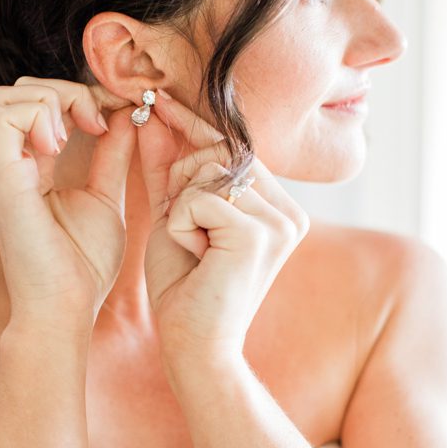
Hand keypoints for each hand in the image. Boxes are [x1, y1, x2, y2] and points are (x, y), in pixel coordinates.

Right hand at [0, 77, 136, 327]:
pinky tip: (62, 145)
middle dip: (68, 91)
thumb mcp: (104, 196)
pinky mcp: (0, 177)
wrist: (65, 308)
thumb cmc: (82, 265)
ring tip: (82, 130)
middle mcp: (7, 162)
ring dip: (54, 99)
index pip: (42, 103)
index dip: (82, 95)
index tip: (118, 113)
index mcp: (28, 165)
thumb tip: (123, 116)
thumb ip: (110, 155)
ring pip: (9, 95)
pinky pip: (4, 117)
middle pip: (22, 90)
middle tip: (101, 121)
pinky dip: (39, 115)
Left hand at [135, 93, 308, 364]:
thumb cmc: (185, 290)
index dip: (195, 125)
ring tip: (195, 249)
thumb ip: (170, 169)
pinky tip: (196, 257)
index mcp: (279, 209)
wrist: (195, 347)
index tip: (158, 100)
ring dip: (181, 208)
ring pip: (209, 171)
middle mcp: (290, 212)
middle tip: (186, 232)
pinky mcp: (261, 233)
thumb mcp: (175, 218)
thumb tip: (156, 116)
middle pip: (221, 153)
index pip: (236, 149)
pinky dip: (181, 224)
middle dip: (183, 181)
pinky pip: (201, 197)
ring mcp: (281, 221)